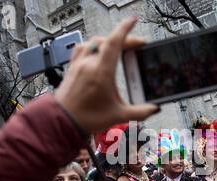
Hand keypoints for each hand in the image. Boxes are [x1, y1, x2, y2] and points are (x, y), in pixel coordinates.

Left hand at [55, 17, 157, 133]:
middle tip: (135, 45)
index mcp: (101, 72)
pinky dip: (92, 46)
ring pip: (94, 42)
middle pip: (107, 41)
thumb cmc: (87, 119)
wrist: (62, 122)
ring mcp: (78, 64)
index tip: (133, 21)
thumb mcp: (118, 116)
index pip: (115, 42)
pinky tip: (96, 52)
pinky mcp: (72, 68)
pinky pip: (82, 48)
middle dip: (123, 39)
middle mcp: (89, 64)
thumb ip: (140, 112)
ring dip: (108, 41)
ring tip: (118, 48)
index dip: (125, 29)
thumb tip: (154, 108)